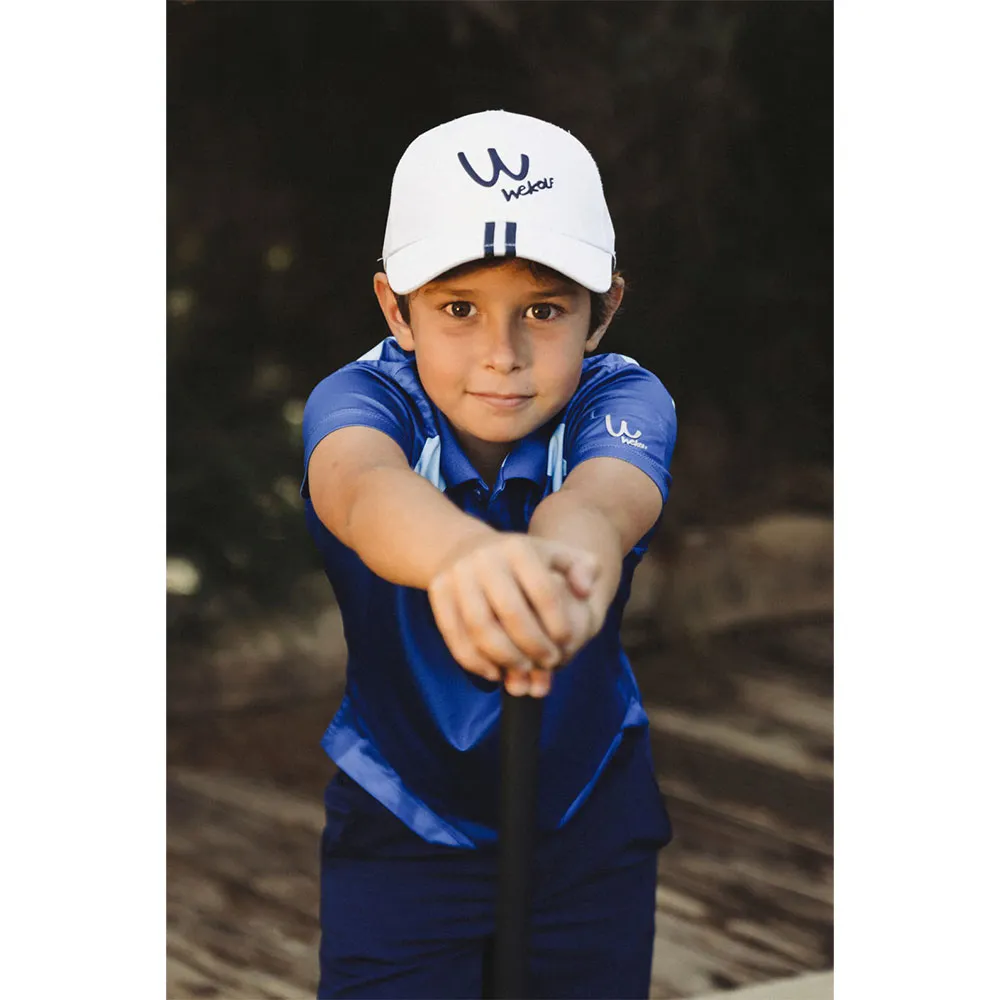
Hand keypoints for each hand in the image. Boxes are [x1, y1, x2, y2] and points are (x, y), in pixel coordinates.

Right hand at [427, 534, 600, 693]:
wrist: (465, 547)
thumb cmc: (521, 560)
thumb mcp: (556, 553)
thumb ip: (584, 568)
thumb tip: (584, 591)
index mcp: (519, 548)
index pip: (544, 592)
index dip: (558, 625)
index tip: (565, 644)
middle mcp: (485, 558)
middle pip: (512, 613)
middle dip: (534, 646)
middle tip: (548, 663)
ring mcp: (457, 575)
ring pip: (481, 628)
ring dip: (505, 657)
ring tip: (523, 669)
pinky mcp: (438, 592)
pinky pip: (454, 636)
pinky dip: (474, 661)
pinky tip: (495, 673)